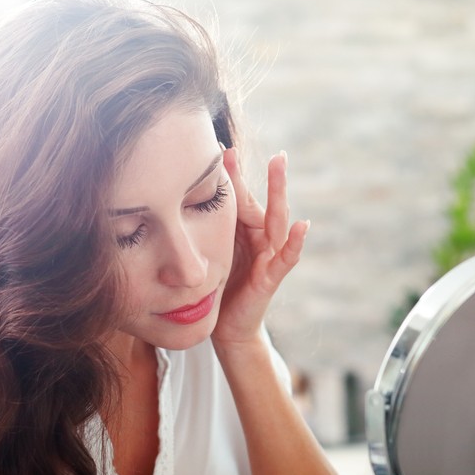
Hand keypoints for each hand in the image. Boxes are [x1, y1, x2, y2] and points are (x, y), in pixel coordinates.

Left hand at [212, 147, 308, 347]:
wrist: (223, 327)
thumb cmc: (217, 288)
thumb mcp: (207, 252)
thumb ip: (201, 228)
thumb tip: (172, 200)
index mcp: (243, 230)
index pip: (240, 197)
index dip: (233, 174)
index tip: (221, 147)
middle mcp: (259, 239)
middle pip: (262, 202)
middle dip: (266, 175)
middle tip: (270, 147)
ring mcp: (268, 257)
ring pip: (277, 220)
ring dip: (279, 192)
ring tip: (281, 167)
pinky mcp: (270, 278)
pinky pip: (287, 257)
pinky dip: (296, 242)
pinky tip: (302, 225)